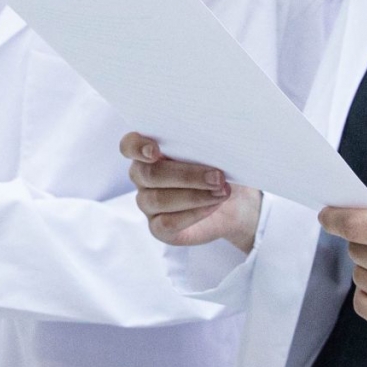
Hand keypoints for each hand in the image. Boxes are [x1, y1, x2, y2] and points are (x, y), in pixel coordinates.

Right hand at [122, 133, 261, 252]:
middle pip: (148, 174)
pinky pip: (167, 222)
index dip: (137, 147)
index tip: (155, 151)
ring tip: (221, 192)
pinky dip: (194, 213)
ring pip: (158, 199)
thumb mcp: (215, 154)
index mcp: (150, 151)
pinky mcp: (158, 228)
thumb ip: (202, 146)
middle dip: (186, 175)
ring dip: (194, 195)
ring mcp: (148, 203)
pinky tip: (213, 205)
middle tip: (217, 177)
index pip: (129, 145)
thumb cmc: (221, 170)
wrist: (237, 202)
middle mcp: (143, 177)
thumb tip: (208, 139)